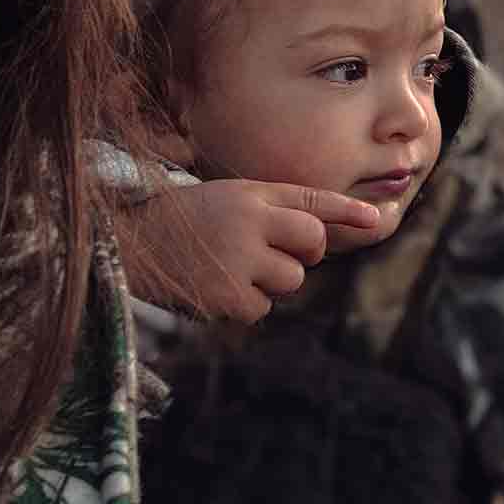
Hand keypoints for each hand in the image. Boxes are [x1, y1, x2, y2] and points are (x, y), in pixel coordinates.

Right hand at [118, 179, 384, 322]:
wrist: (127, 242)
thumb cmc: (189, 216)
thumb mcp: (236, 196)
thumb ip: (284, 205)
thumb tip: (335, 225)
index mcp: (253, 197)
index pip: (312, 203)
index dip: (347, 212)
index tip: (376, 220)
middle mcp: (250, 225)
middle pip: (311, 246)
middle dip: (302, 253)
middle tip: (266, 249)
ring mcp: (238, 262)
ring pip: (290, 280)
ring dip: (269, 280)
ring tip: (230, 265)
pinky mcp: (225, 296)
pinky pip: (261, 307)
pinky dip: (245, 303)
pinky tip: (216, 285)